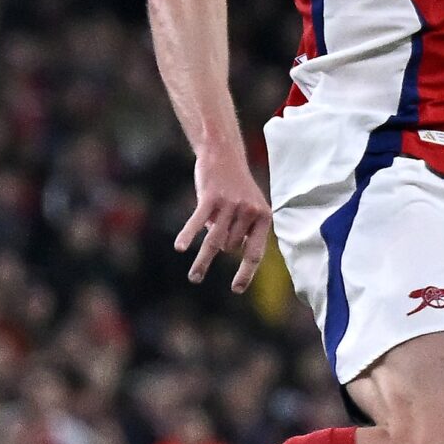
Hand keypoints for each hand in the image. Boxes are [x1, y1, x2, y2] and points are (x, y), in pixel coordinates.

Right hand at [176, 155, 271, 292]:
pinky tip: (180, 247)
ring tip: (194, 278)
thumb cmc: (236, 186)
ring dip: (203, 262)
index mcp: (263, 217)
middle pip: (230, 247)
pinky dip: (188, 235)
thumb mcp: (248, 207)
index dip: (246, 273)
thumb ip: (243, 230)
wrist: (224, 154)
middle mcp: (250, 212)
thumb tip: (234, 253)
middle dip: (220, 246)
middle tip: (215, 231)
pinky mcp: (212, 197)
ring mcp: (231, 205)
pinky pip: (198, 222)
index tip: (236, 289)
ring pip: (216, 242)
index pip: (255, 253)